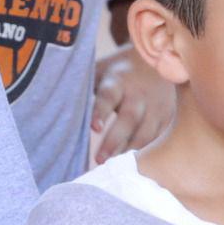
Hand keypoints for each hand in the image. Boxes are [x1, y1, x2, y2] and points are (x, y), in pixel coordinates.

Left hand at [92, 45, 173, 161]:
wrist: (160, 58)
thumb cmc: (118, 70)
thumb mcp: (100, 70)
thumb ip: (84, 87)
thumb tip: (55, 101)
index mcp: (117, 80)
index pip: (108, 96)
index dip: (101, 111)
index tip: (94, 128)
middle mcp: (139, 93)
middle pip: (128, 119)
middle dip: (114, 141)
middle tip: (99, 160)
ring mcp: (156, 106)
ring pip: (145, 133)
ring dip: (128, 151)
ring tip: (112, 165)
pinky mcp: (168, 118)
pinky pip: (158, 139)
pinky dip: (146, 152)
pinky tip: (131, 163)